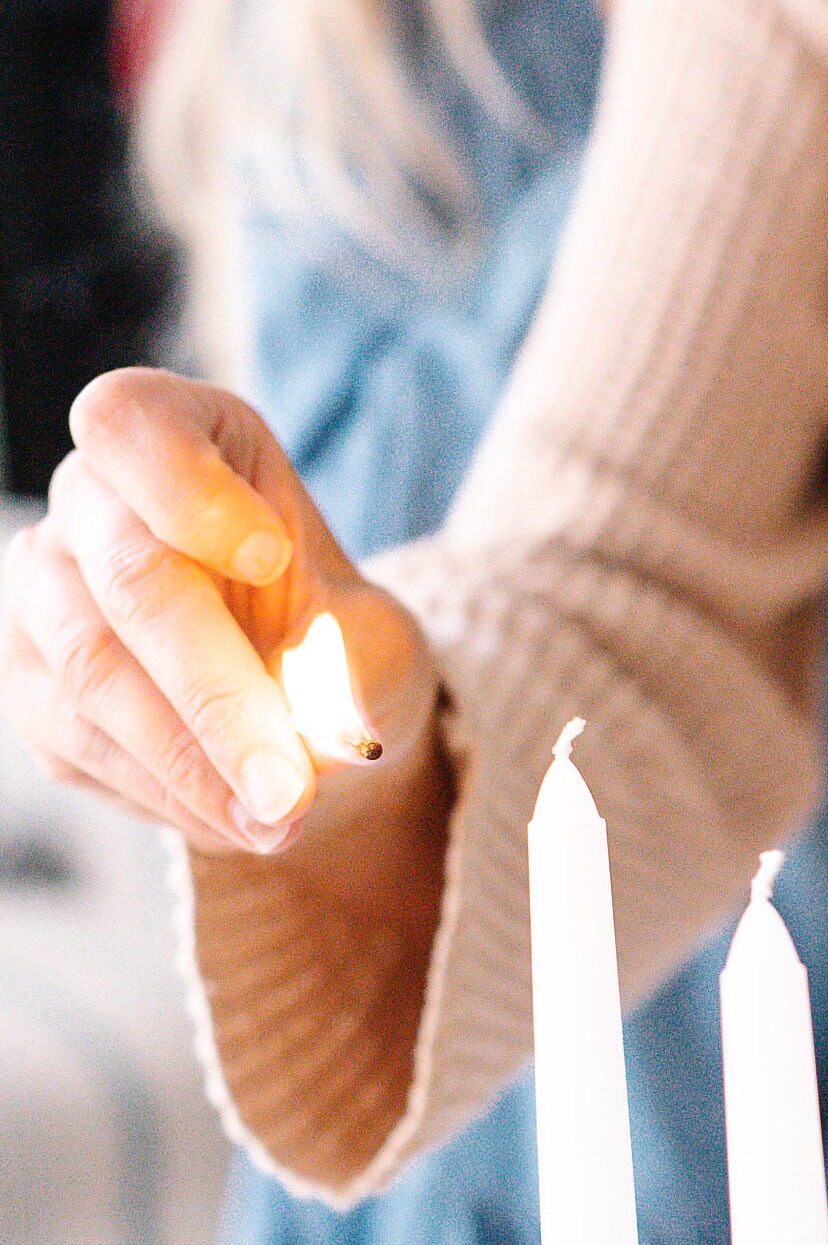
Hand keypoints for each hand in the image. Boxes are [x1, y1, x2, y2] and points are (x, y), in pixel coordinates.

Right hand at [2, 368, 437, 857]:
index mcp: (176, 436)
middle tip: (290, 785)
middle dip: (217, 695)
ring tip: (281, 819)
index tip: (270, 556)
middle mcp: (88, 502)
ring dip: (194, 763)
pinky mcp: (32, 688)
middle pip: (129, 579)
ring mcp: (42, 595)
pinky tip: (236, 820)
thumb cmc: (338, 644)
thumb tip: (317, 732)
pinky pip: (82, 743)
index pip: (133, 424)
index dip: (189, 490)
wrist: (305, 716)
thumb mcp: (377, 643)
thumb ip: (350, 669)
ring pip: (94, 673)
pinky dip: (167, 792)